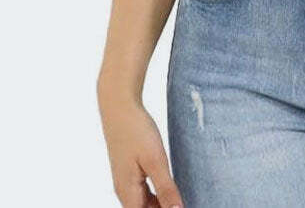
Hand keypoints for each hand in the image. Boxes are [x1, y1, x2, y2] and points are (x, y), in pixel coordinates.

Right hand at [98, 87, 182, 207]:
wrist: (119, 106)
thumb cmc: (136, 131)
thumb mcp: (155, 160)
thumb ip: (166, 188)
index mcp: (128, 193)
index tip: (181, 206)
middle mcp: (124, 191)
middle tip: (186, 201)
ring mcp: (126, 181)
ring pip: (145, 204)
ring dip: (161, 204)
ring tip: (181, 199)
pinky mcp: (130, 170)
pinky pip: (145, 191)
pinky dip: (158, 195)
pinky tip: (171, 189)